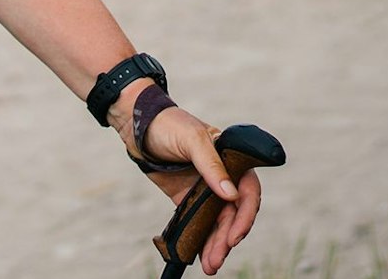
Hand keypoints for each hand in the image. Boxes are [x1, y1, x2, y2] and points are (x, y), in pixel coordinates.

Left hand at [111, 92, 262, 275]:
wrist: (138, 126)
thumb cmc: (169, 124)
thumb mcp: (192, 139)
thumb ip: (211, 166)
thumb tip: (230, 195)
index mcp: (232, 160)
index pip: (248, 192)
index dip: (245, 215)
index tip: (235, 234)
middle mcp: (223, 177)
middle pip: (233, 214)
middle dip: (227, 238)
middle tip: (217, 259)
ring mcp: (206, 189)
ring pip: (218, 223)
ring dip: (216, 244)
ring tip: (210, 266)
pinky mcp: (189, 198)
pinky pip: (200, 222)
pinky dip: (202, 239)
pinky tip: (200, 256)